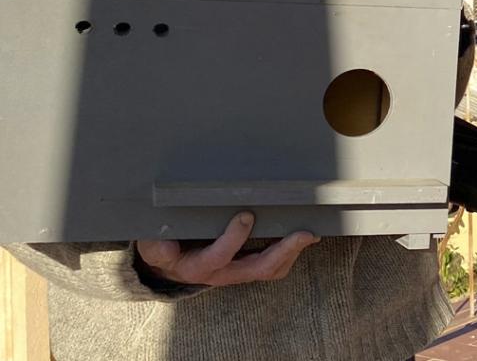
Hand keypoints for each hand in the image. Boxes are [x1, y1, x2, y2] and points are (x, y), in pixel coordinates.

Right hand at [136, 212, 318, 286]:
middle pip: (259, 268)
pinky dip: (289, 253)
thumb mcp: (155, 247)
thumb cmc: (165, 249)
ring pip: (270, 270)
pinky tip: (302, 237)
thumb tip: (165, 245)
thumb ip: (158, 246)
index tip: (245, 216)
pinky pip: (273, 266)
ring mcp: (238, 272)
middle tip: (303, 233)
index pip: (220, 255)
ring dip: (291, 253)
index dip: (234, 238)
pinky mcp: (247, 267)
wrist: (168, 265)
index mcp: (199, 266)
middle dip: (284, 250)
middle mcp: (223, 273)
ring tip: (309, 234)